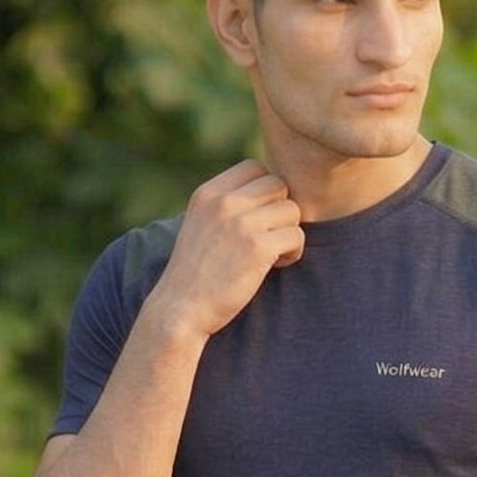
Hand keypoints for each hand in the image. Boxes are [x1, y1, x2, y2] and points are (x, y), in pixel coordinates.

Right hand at [148, 160, 304, 342]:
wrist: (180, 310)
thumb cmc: (193, 274)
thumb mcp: (200, 224)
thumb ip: (225, 205)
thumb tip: (266, 191)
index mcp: (208, 193)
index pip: (254, 167)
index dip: (265, 190)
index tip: (258, 217)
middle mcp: (224, 202)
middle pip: (278, 185)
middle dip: (279, 211)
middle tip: (268, 236)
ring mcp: (241, 224)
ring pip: (291, 209)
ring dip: (288, 231)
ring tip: (273, 253)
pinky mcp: (258, 249)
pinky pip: (296, 236)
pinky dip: (293, 252)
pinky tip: (276, 265)